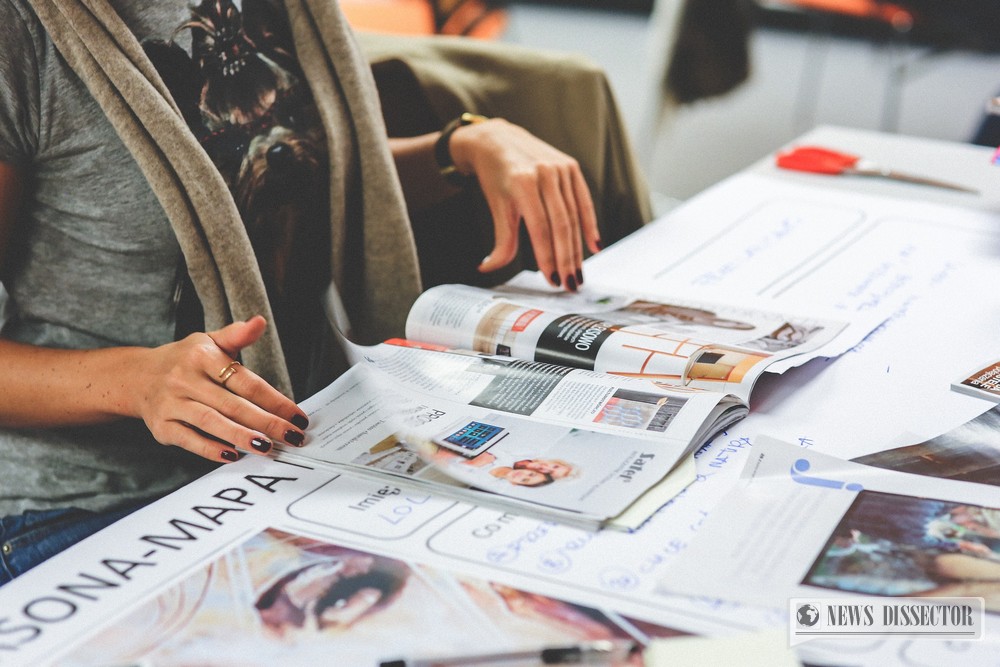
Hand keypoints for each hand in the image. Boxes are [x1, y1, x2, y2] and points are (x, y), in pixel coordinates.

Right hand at [131, 315, 308, 462]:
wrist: (137, 376)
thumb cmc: (184, 360)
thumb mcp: (209, 341)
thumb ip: (237, 335)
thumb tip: (259, 322)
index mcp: (202, 357)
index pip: (246, 382)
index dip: (274, 400)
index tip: (297, 416)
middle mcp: (185, 380)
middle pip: (233, 405)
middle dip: (266, 423)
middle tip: (291, 436)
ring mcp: (172, 404)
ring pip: (211, 422)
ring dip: (241, 436)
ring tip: (266, 448)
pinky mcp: (162, 426)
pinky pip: (189, 440)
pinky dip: (210, 449)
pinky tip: (233, 455)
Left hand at [449, 118, 600, 290]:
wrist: (498, 140)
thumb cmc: (495, 176)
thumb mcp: (496, 206)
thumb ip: (500, 240)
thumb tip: (488, 268)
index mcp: (523, 183)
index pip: (540, 228)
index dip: (547, 257)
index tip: (552, 279)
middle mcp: (545, 174)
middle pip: (561, 225)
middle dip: (566, 258)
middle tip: (570, 284)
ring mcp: (561, 169)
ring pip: (573, 216)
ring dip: (577, 248)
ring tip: (578, 272)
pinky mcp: (571, 167)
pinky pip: (584, 201)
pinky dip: (590, 225)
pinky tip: (593, 246)